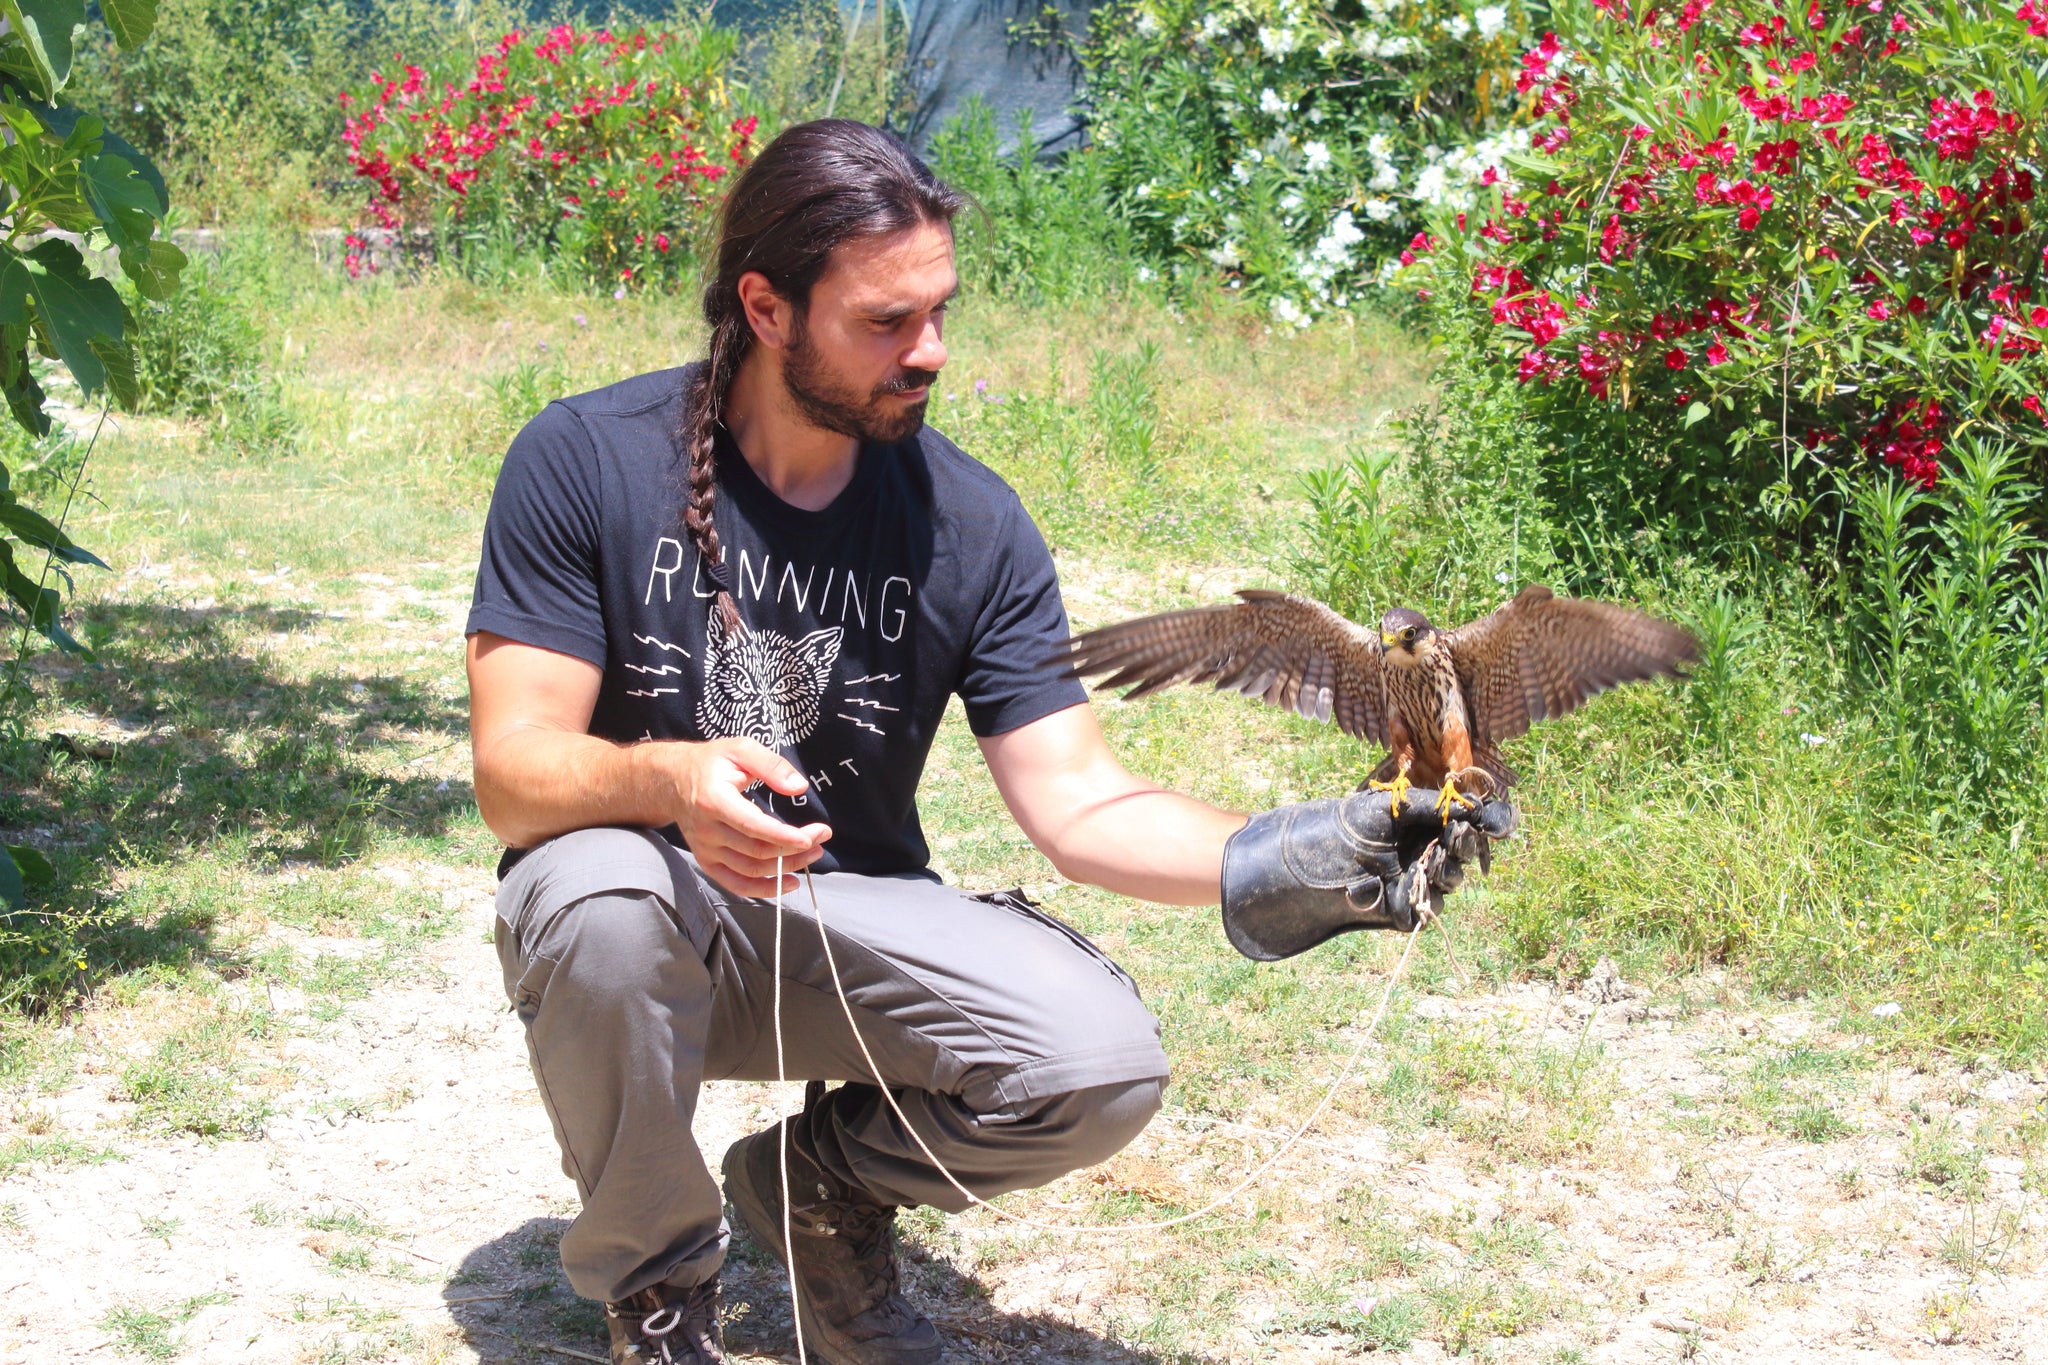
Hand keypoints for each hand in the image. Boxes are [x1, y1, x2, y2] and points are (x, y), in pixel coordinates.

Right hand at [646, 737, 829, 898]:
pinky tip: (789, 882)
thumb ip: (771, 765)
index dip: (784, 835)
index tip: (812, 836)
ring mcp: (705, 849)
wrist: (672, 781)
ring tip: (812, 855)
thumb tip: (798, 787)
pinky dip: (763, 890)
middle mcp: (707, 830)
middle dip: (794, 848)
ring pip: (751, 870)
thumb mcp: (741, 749)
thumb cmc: (711, 763)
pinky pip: (736, 884)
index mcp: (715, 800)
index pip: (753, 826)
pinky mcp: (706, 861)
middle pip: (757, 850)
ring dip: (786, 867)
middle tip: (821, 838)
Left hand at [1218, 787, 1514, 960]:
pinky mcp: (1398, 913)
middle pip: (1460, 854)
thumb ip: (1432, 806)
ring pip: (1448, 883)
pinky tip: (1414, 885)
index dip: (1481, 825)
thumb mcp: (1385, 808)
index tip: (1500, 823)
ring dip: (1447, 872)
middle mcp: (1415, 853)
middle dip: (1464, 847)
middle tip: (1459, 839)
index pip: (1460, 825)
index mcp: (1415, 824)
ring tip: (1434, 862)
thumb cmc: (1334, 828)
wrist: (1292, 866)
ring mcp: (1408, 883)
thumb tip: (1479, 805)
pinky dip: (1425, 899)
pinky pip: (1426, 909)